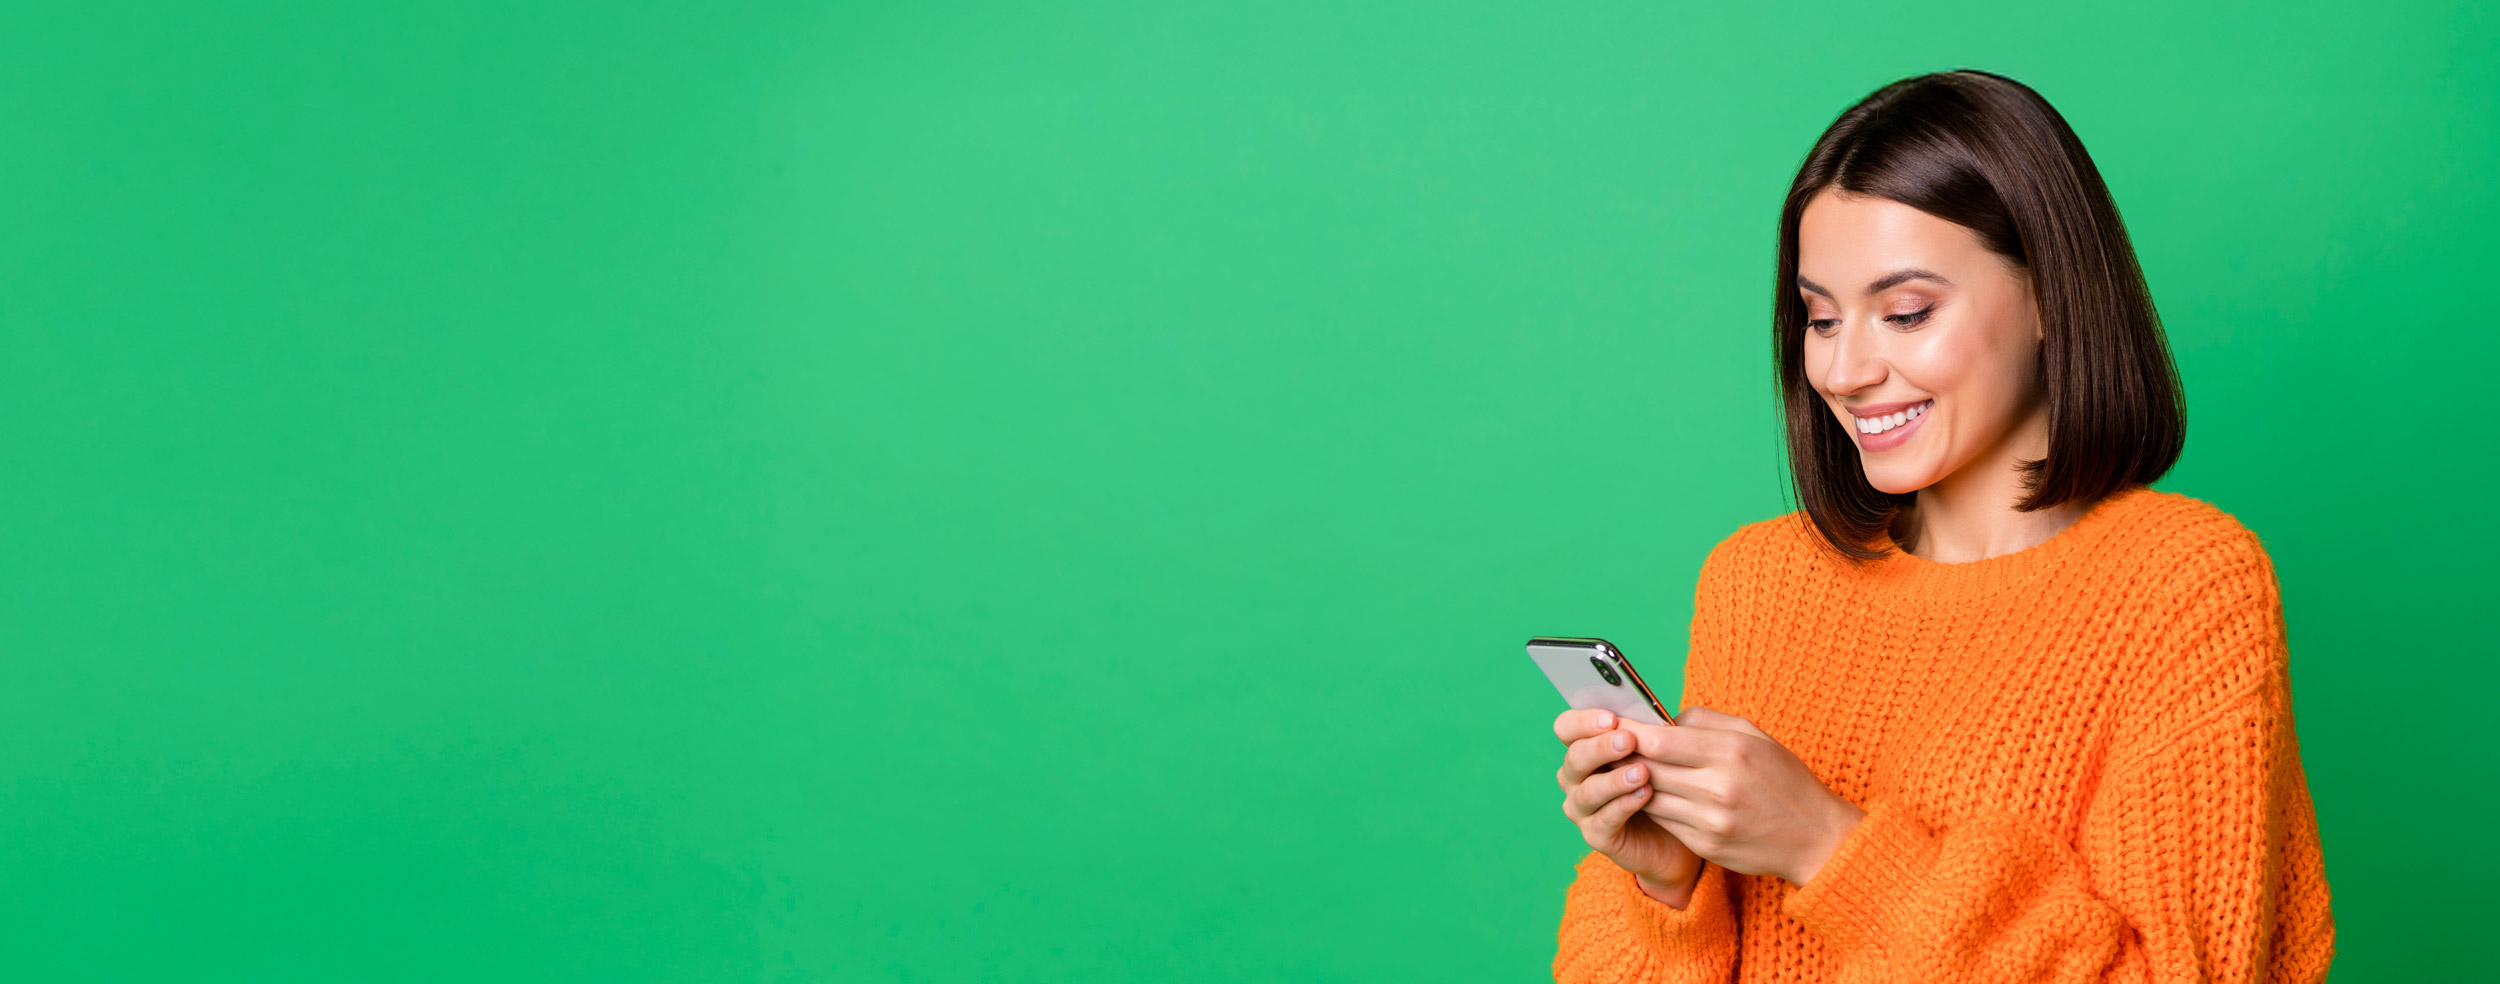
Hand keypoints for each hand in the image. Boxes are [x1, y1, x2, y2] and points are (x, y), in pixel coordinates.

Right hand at [1553, 708, 1702, 905]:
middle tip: (1628, 740)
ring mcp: (1582, 809)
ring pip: (1588, 791)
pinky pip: (1604, 819)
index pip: (1566, 728)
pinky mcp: (1596, 836)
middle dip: (1601, 747)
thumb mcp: (1657, 753)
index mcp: (1583, 749)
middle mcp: (1575, 778)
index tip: (1612, 717)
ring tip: (1642, 772)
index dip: (1583, 721)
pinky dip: (1623, 805)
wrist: (1676, 831)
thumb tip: (1651, 716)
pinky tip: (1645, 795)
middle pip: (1574, 758)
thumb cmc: (1663, 782)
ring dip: (1614, 779)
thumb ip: (1647, 734)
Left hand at [1615, 707, 1863, 885]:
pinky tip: (1645, 794)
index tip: (1610, 723)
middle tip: (1603, 745)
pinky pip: (1664, 821)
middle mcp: (1719, 787)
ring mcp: (1711, 821)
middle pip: (1648, 768)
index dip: (1628, 731)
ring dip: (1631, 782)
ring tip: (1619, 768)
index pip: (1659, 740)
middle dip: (1622, 755)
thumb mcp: (1754, 735)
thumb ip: (1705, 721)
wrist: (1816, 838)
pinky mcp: (1707, 846)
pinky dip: (1652, 806)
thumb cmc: (1783, 778)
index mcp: (1731, 751)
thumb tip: (1661, 718)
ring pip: (1649, 796)